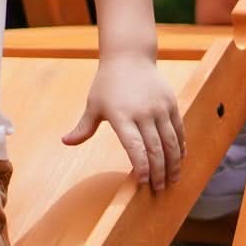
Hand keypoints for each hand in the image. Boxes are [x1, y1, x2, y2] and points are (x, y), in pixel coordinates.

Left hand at [63, 49, 183, 191]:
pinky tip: (179, 160)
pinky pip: (179, 130)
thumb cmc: (107, 83)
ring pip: (171, 142)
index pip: (134, 146)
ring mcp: (160, 108)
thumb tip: (65, 142)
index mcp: (121, 116)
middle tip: (158, 189)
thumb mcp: (93, 105)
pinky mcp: (172, 103)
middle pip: (155, 149)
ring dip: (173, 163)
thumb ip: (83, 128)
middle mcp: (143, 113)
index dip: (141, 166)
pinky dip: (180, 146)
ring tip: (172, 180)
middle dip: (158, 172)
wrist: (129, 56)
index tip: (142, 183)